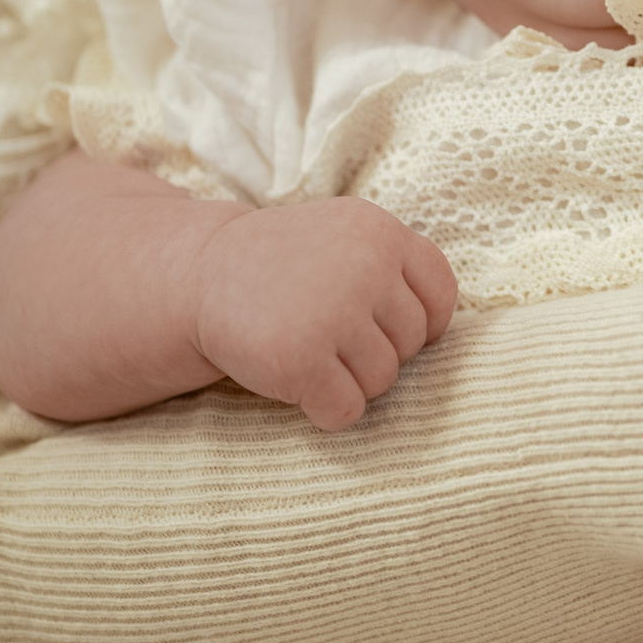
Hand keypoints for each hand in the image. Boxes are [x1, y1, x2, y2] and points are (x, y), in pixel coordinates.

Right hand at [188, 197, 458, 429]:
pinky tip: (300, 383)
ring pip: (382, 380)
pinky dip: (327, 410)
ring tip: (311, 352)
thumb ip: (396, 267)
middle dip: (377, 352)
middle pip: (411, 343)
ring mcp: (331, 314)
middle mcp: (363, 268)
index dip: (423, 323)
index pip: (441, 295)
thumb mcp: (346, 236)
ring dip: (351, 381)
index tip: (386, 327)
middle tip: (330, 336)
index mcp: (380, 232)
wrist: (201, 275)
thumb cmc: (286, 265)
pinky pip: (346, 410)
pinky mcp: (299, 361)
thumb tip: (442, 330)